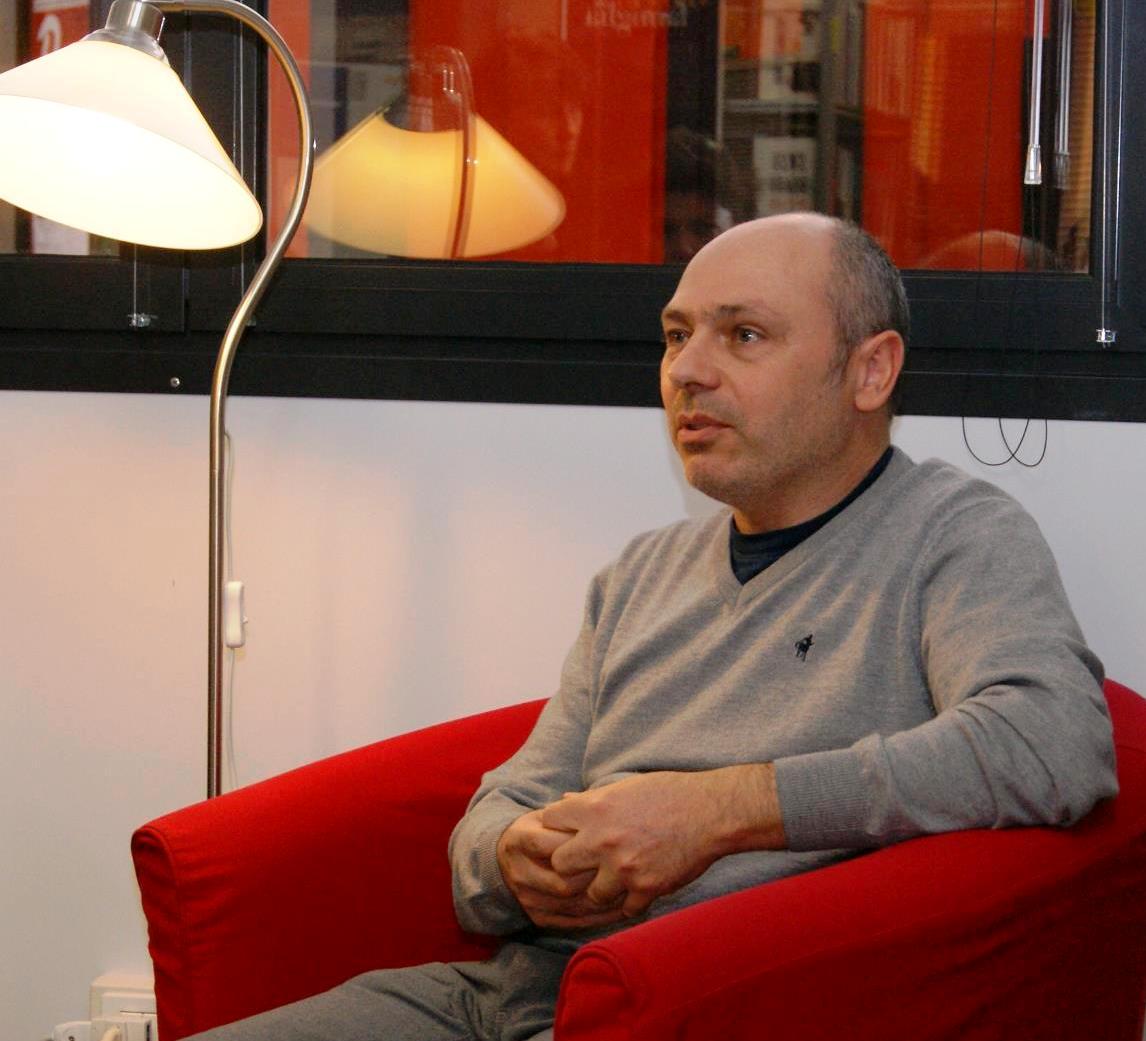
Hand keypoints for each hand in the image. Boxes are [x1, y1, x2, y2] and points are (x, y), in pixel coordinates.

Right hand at [496, 809, 628, 929]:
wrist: (511, 856)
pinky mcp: (538, 917)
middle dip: (598, 877)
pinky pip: (573, 922)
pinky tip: (621, 905)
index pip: (555, 848)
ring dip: (604, 900)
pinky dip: (600, 916)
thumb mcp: (551, 815)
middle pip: (565, 883)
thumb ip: (573, 811)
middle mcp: (519, 872)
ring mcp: (527, 898)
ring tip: (630, 889)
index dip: (586, 846)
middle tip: (627, 869)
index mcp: (520, 839)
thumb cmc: (543, 828)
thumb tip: (603, 805)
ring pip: (572, 905)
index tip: (613, 839)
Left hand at [541, 765, 784, 918]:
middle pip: (559, 864)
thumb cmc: (669, 793)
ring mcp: (623, 867)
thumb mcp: (625, 787)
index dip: (557, 827)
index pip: (550, 821)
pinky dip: (632, 901)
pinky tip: (640, 888)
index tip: (567, 831)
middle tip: (586, 863)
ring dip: (602, 889)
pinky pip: (625, 908)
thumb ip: (591, 799)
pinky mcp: (646, 888)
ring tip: (617, 879)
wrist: (711, 812)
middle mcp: (602, 839)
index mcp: (595, 808)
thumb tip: (563, 801)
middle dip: (571, 864)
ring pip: (591, 894)